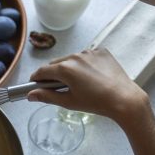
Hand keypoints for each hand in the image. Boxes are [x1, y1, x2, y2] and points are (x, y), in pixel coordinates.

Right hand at [29, 49, 149, 120]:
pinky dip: (85, 64)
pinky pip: (87, 56)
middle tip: (58, 87)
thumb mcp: (69, 102)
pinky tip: (92, 76)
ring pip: (72, 59)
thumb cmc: (96, 103)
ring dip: (69, 68)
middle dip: (53, 74)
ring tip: (78, 83)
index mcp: (65, 68)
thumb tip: (30, 95)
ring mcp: (89, 52)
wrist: (124, 99)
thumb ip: (47, 96)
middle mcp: (75, 56)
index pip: (42, 71)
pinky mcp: (101, 51)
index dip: (36, 78)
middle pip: (56, 64)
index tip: (35, 84)